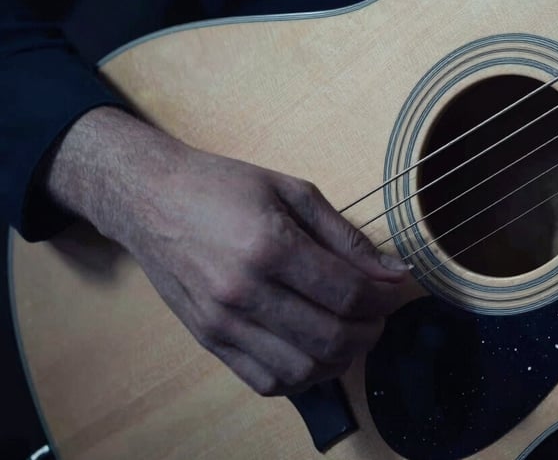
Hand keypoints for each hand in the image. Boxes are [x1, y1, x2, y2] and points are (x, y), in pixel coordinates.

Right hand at [47, 108, 409, 395]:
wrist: (150, 198)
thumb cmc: (221, 187)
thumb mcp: (292, 191)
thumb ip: (345, 236)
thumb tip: (392, 269)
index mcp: (268, 246)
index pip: (348, 292)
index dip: (385, 297)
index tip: (395, 287)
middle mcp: (244, 292)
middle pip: (331, 337)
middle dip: (371, 331)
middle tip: (378, 313)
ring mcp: (222, 322)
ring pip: (302, 369)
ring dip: (340, 359)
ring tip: (349, 331)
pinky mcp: (209, 340)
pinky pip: (265, 381)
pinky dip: (301, 377)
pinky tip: (313, 350)